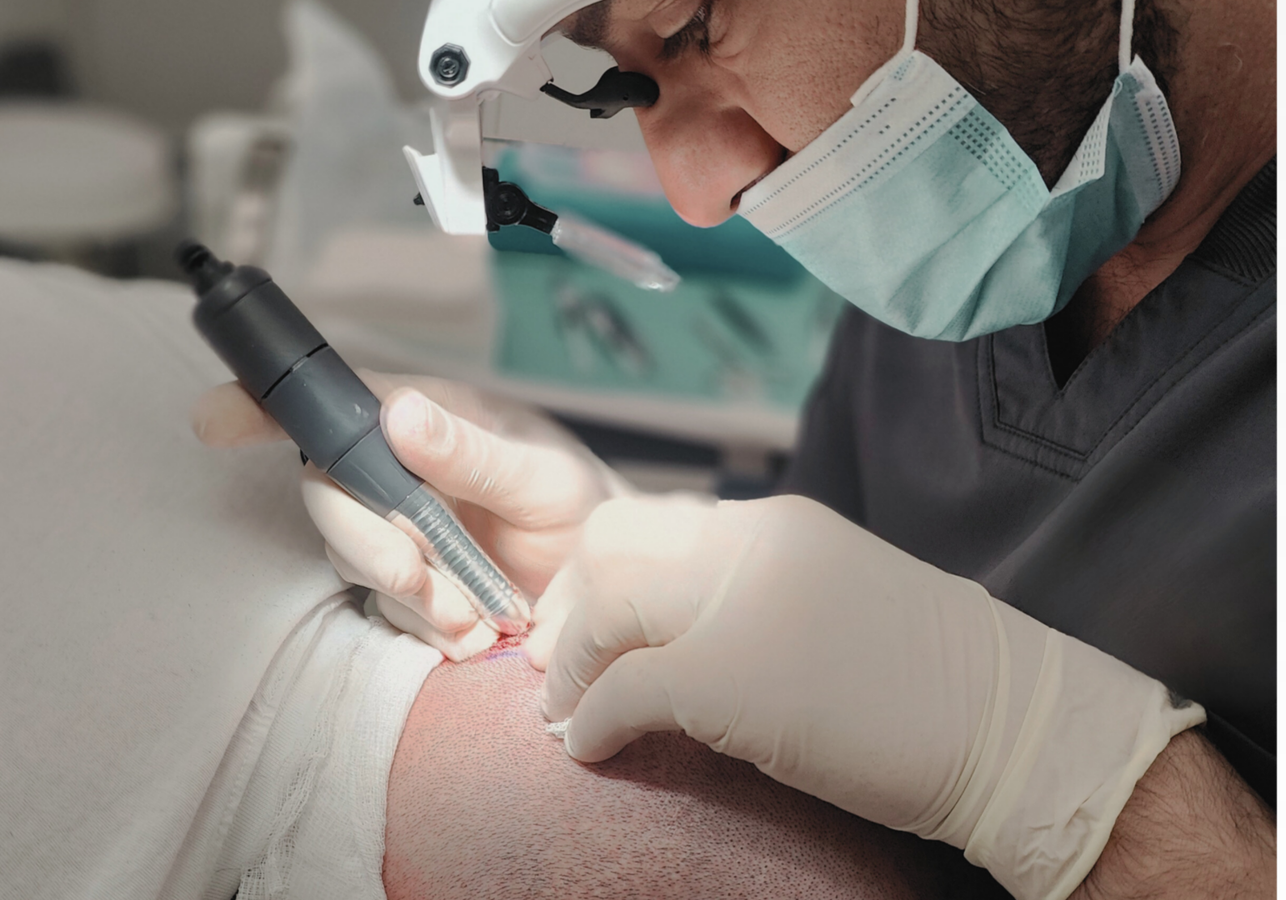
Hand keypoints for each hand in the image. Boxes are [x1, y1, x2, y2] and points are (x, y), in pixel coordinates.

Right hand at [192, 372, 628, 659]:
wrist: (607, 588)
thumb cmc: (581, 507)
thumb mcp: (544, 476)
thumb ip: (473, 453)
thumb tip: (399, 416)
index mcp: (421, 420)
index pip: (328, 402)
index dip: (260, 405)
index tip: (212, 421)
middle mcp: (395, 470)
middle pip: (329, 496)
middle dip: (366, 543)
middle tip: (419, 579)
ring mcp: (395, 531)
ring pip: (353, 558)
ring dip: (406, 594)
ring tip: (473, 618)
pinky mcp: (407, 588)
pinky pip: (389, 611)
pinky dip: (427, 629)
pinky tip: (473, 634)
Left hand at [527, 492, 1205, 899]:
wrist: (1017, 728)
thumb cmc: (940, 679)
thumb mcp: (841, 595)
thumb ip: (763, 588)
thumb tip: (688, 626)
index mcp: (776, 524)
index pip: (651, 520)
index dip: (601, 573)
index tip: (583, 620)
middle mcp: (748, 543)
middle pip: (608, 543)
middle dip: (565, 603)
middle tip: (552, 661)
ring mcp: (736, 605)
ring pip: (602, 608)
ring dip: (567, 666)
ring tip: (564, 712)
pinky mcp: (726, 678)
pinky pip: (620, 692)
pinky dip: (589, 722)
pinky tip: (587, 750)